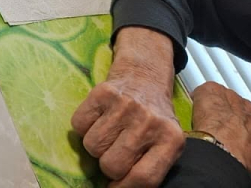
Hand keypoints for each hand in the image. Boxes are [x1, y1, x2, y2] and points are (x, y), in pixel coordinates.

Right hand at [71, 28, 184, 187]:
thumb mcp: (165, 143)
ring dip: (95, 145)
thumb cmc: (154, 117)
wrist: (144, 75)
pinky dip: (83, 126)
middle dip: (108, 165)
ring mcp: (126, 105)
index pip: (144, 178)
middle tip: (114, 153)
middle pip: (112, 165)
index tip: (114, 187)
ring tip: (108, 134)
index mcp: (171, 140)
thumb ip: (150, 166)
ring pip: (92, 146)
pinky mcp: (103, 92)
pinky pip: (78, 124)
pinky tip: (98, 119)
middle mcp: (150, 122)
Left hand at [190, 81, 250, 176]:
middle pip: (237, 106)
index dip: (241, 126)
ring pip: (221, 97)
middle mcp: (247, 106)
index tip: (233, 133)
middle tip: (217, 127)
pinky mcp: (211, 90)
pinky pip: (204, 90)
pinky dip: (198, 98)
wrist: (224, 151)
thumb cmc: (241, 159)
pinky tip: (195, 108)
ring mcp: (229, 96)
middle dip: (227, 115)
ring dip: (213, 107)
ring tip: (204, 120)